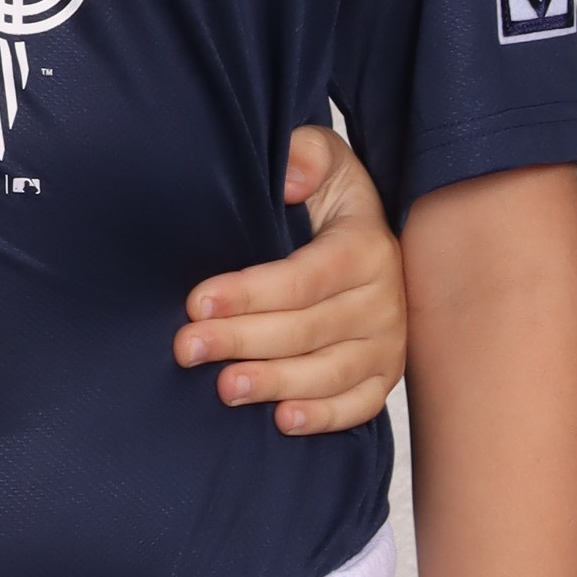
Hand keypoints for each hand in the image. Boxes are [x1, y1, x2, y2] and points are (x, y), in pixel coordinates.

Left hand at [174, 125, 406, 432]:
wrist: (369, 234)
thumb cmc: (329, 195)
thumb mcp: (323, 157)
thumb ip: (306, 155)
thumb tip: (290, 181)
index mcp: (366, 245)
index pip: (303, 277)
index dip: (249, 293)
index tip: (197, 302)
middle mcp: (384, 298)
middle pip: (309, 329)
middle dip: (242, 340)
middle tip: (188, 347)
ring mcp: (388, 342)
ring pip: (330, 373)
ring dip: (275, 383)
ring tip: (224, 388)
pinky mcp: (384, 375)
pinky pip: (359, 405)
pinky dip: (323, 417)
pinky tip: (282, 421)